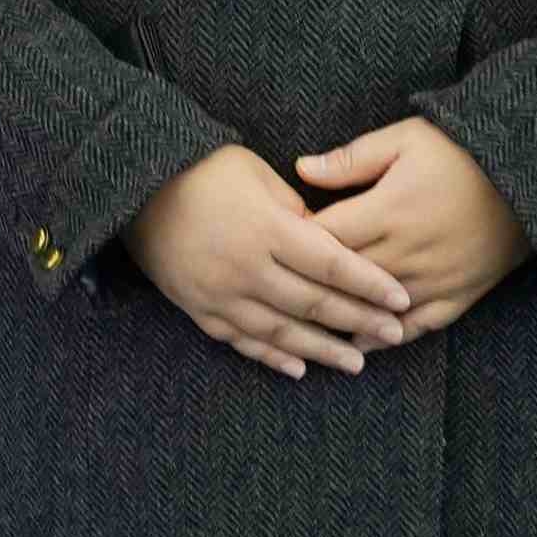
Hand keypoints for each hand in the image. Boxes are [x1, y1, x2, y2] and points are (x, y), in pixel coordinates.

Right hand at [131, 144, 419, 379]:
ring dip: (323, 350)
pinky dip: (273, 357)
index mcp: (267, 228)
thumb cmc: (203, 168)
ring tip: (356, 362)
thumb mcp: (257, 174)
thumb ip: (296, 211)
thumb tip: (329, 243)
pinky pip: (242, 341)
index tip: (402, 300)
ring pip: (282, 332)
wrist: (134, 185)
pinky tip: (299, 367)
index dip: (370, 284)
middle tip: (395, 336)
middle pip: (314, 303)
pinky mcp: (199, 309)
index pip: (332, 263)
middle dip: (359, 321)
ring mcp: (221, 293)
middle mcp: (247, 267)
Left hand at [289, 115, 527, 335]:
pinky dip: (389, 337)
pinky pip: (419, 325)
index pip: (326, 238)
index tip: (272, 247)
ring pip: (377, 309)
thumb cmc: (461, 151)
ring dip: (344, 319)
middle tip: (279, 293)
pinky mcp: (460, 294)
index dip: (296, 244)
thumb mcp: (405, 139)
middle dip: (311, 286)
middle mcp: (408, 251)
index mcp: (389, 211)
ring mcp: (436, 278)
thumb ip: (352, 158)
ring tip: (309, 329)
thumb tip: (301, 168)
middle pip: (346, 279)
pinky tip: (365, 344)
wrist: (530, 177)